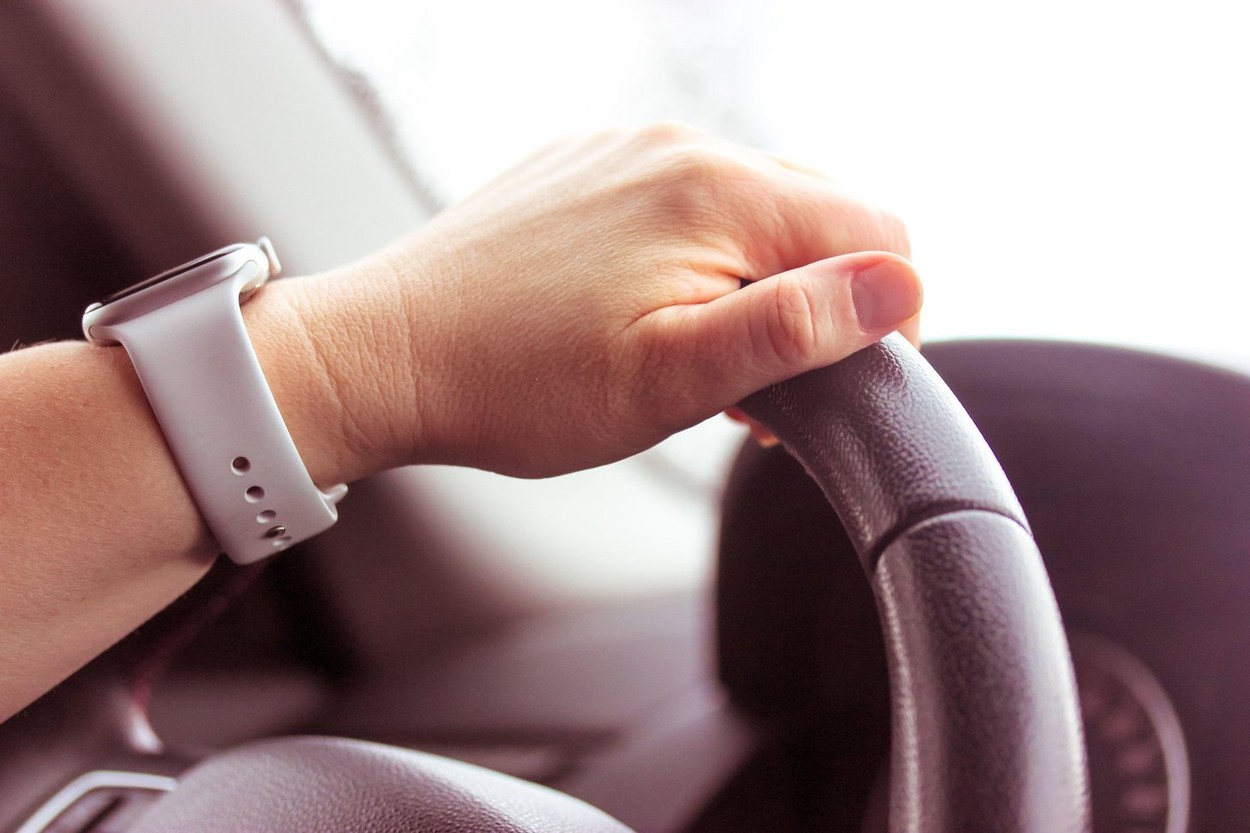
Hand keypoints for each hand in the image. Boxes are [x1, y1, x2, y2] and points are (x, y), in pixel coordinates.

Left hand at [291, 124, 920, 478]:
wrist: (385, 354)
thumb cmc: (517, 383)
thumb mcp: (673, 379)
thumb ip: (796, 326)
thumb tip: (899, 286)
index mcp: (717, 191)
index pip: (876, 229)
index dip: (884, 315)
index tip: (843, 381)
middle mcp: (676, 146)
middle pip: (818, 211)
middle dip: (817, 300)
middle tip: (763, 385)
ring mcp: (624, 151)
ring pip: (750, 206)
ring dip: (755, 281)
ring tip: (699, 359)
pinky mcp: (584, 169)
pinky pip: (681, 200)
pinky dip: (696, 257)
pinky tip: (647, 314)